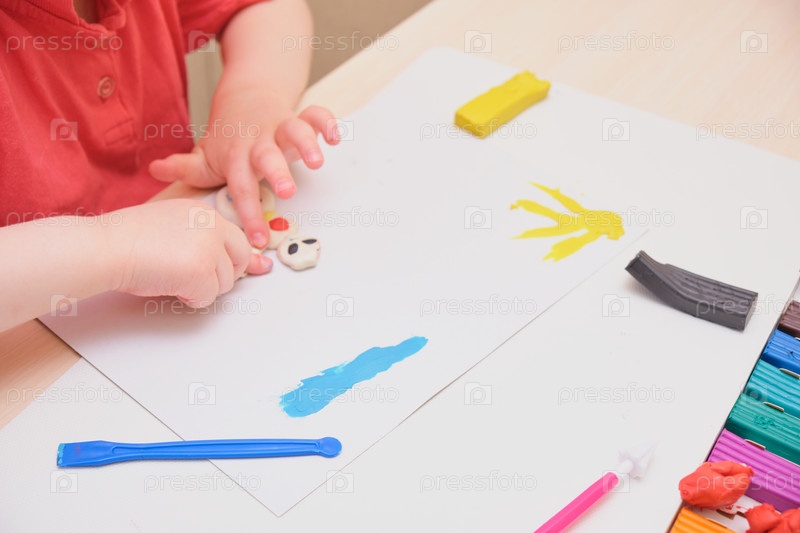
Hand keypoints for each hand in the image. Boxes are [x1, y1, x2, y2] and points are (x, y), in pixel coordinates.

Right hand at [109, 199, 266, 306]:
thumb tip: (251, 261)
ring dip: (201, 288)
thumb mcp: (175, 227)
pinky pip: (207, 298)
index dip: (241, 260)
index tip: (259, 267)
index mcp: (205, 212)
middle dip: (223, 276)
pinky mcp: (202, 271)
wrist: (107, 246)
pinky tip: (168, 284)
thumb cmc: (129, 238)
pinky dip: (190, 299)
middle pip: (240, 262)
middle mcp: (213, 226)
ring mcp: (210, 249)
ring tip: (171, 275)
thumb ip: (207, 240)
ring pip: (224, 284)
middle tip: (195, 278)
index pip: (239, 240)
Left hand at [149, 85, 339, 248]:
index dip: (248, 214)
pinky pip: (316, 115)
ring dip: (307, 143)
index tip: (257, 239)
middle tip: (286, 191)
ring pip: (295, 131)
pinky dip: (327, 122)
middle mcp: (260, 141)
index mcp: (237, 155)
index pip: (240, 187)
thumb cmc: (230, 134)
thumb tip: (155, 171)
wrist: (247, 93)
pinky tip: (334, 137)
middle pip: (268, 156)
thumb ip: (183, 167)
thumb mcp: (205, 153)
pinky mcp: (299, 117)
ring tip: (317, 161)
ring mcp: (280, 127)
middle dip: (278, 172)